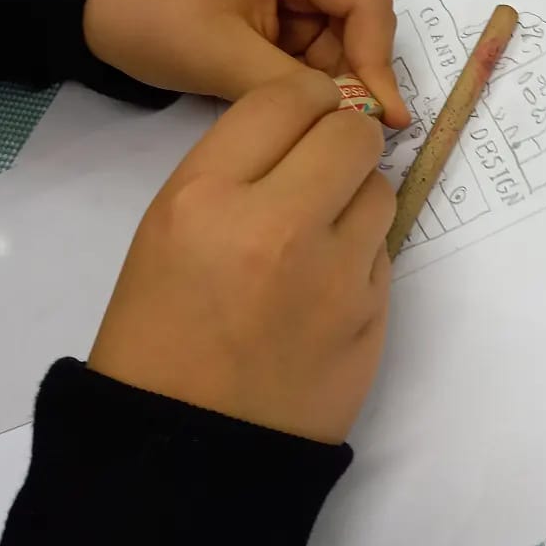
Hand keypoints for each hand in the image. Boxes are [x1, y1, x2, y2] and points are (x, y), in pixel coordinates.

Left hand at [82, 0, 409, 127]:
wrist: (90, 7)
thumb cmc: (151, 19)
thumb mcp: (223, 58)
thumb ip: (294, 88)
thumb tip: (354, 119)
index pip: (365, 0)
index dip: (379, 59)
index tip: (383, 118)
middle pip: (358, 18)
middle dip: (354, 72)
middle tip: (351, 130)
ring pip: (340, 37)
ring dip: (329, 79)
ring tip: (311, 120)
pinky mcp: (279, 1)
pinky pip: (313, 43)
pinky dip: (307, 76)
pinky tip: (294, 103)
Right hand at [88, 69, 394, 443]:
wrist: (188, 449)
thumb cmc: (160, 333)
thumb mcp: (168, 229)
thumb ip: (237, 169)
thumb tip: (308, 131)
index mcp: (206, 197)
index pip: (287, 96)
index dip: (304, 101)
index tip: (302, 120)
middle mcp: (278, 225)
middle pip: (352, 131)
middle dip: (341, 141)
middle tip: (320, 172)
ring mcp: (335, 274)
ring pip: (381, 188)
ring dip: (357, 200)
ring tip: (319, 238)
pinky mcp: (372, 315)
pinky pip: (384, 250)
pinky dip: (362, 256)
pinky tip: (326, 289)